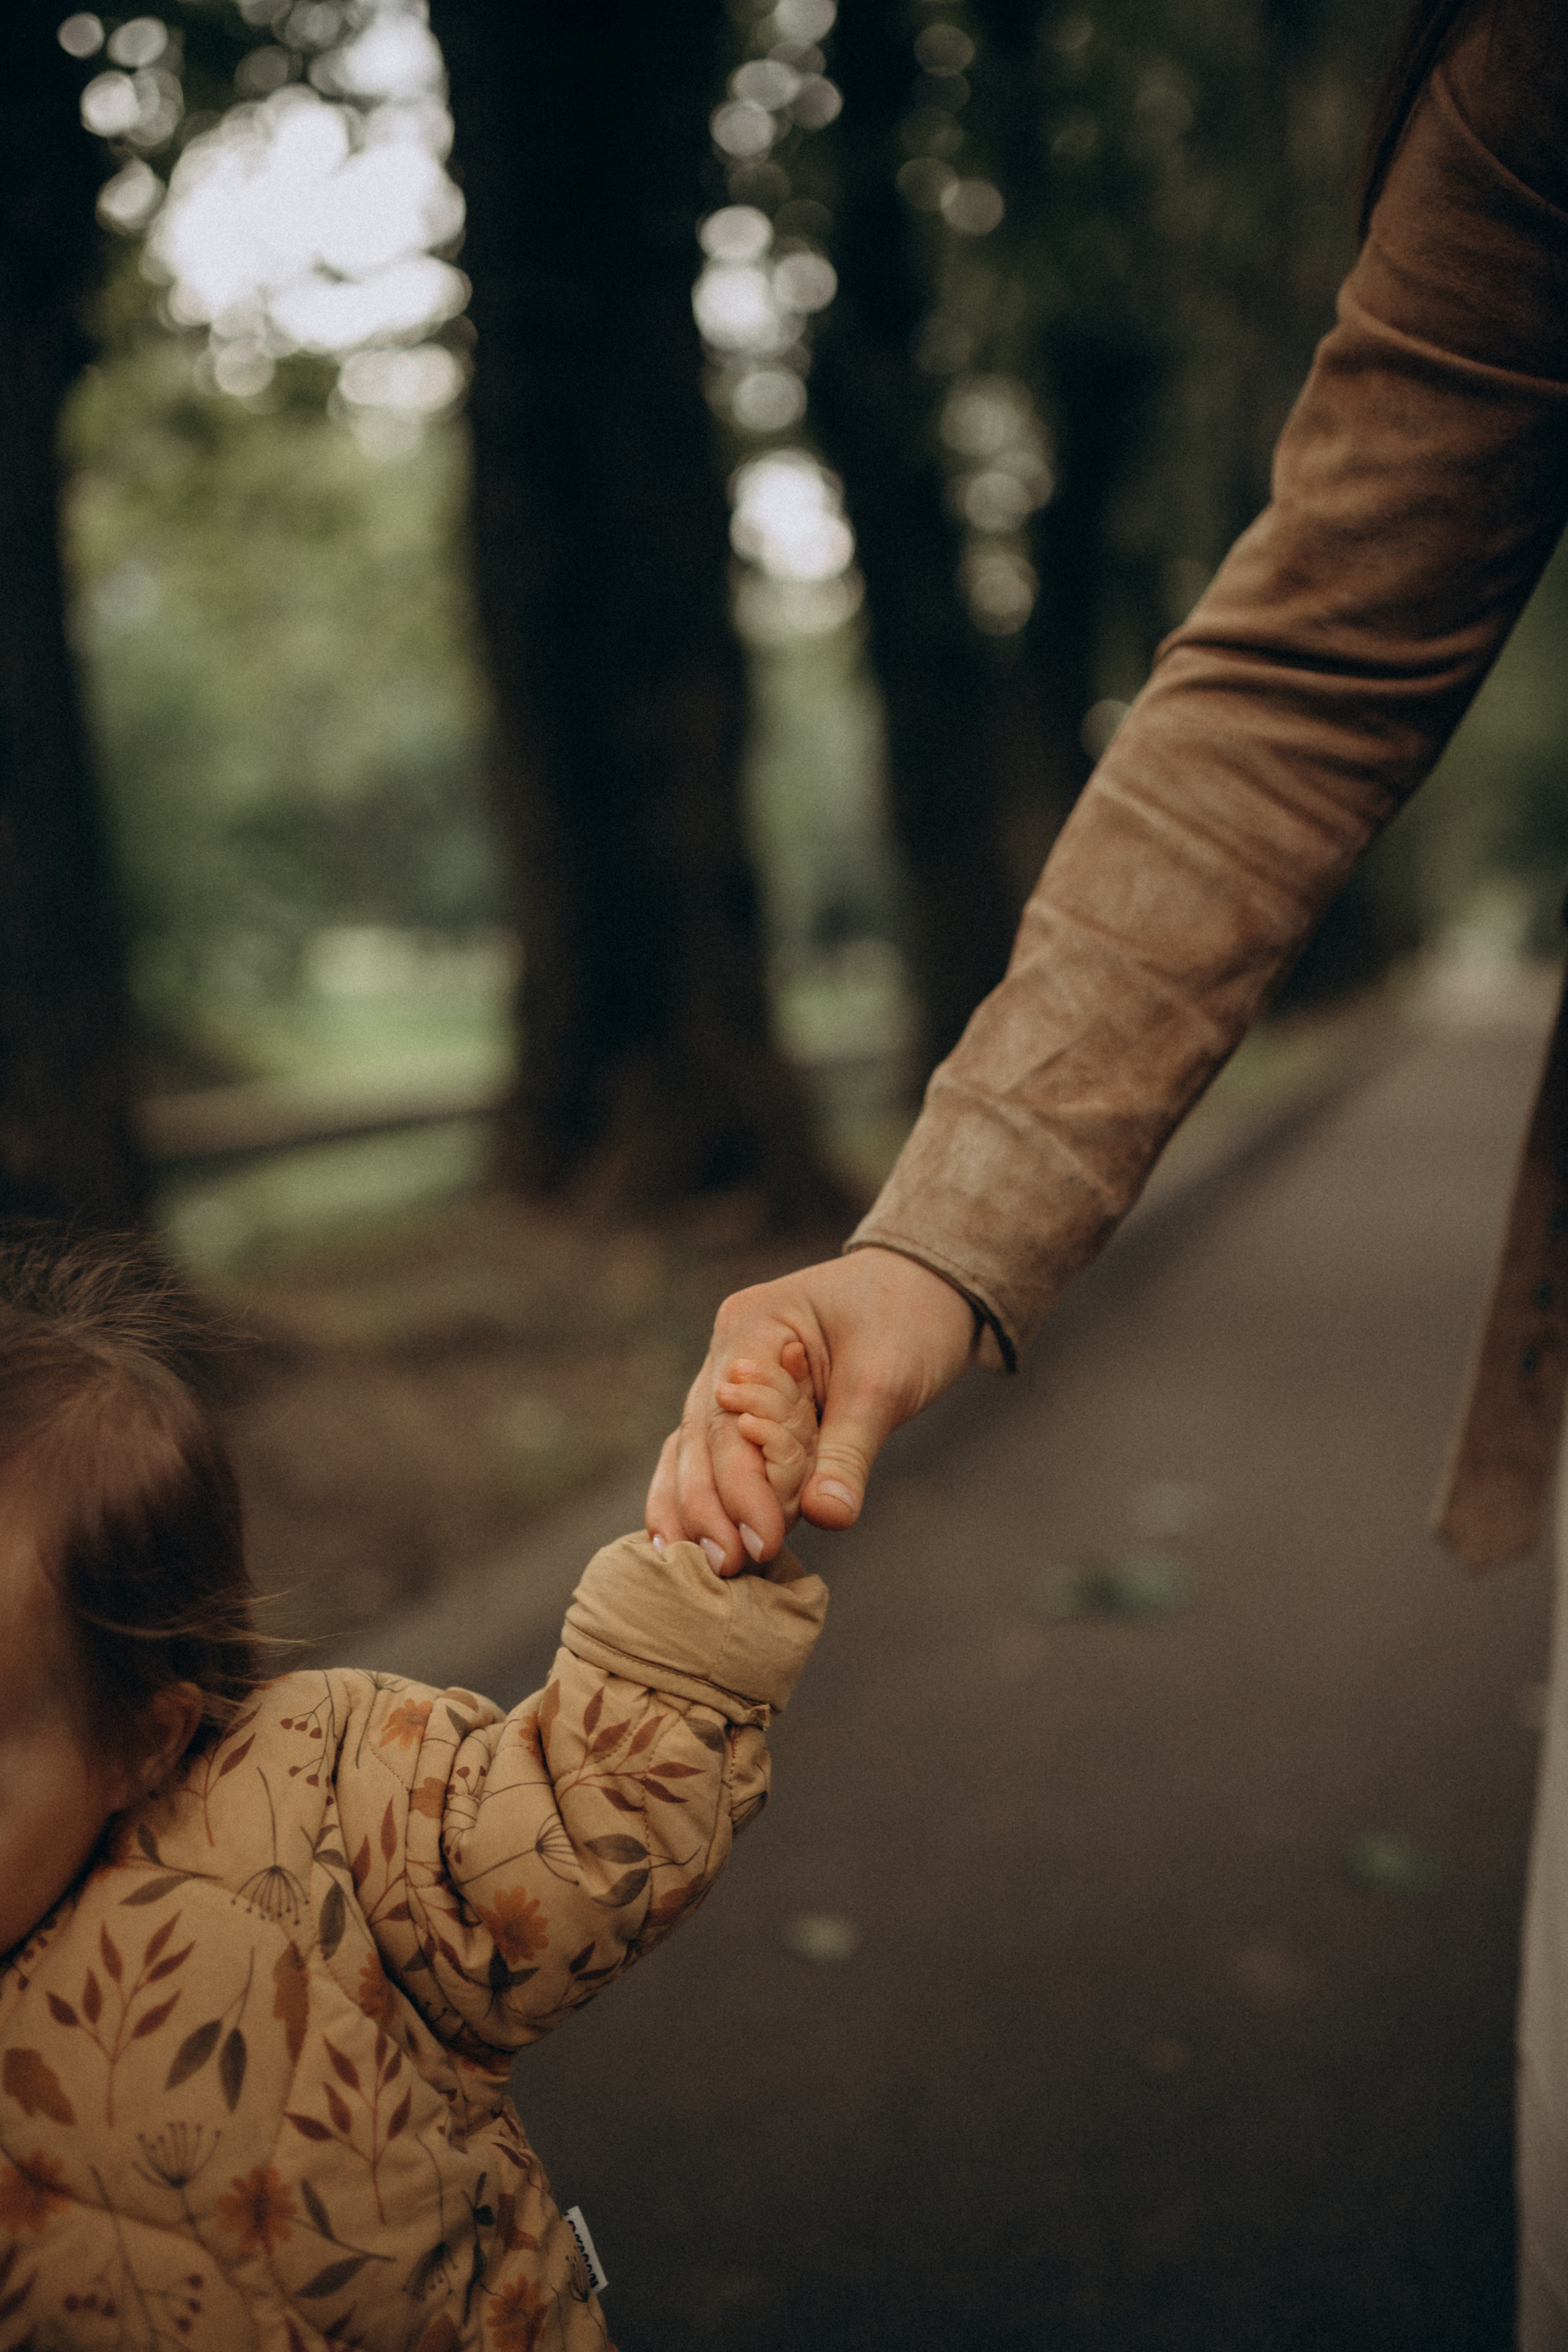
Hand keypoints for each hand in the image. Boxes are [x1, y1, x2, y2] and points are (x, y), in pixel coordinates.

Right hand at [646, 1247, 986, 1572]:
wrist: (928, 1285)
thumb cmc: (909, 1317)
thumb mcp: (886, 1380)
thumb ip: (851, 1450)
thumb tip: (827, 1518)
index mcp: (752, 1328)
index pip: (729, 1420)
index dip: (740, 1489)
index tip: (759, 1544)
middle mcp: (727, 1355)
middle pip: (697, 1441)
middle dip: (708, 1511)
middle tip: (726, 1570)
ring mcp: (730, 1384)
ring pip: (691, 1455)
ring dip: (694, 1514)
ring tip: (701, 1574)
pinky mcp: (748, 1414)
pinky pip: (714, 1461)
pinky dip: (704, 1503)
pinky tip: (688, 1551)